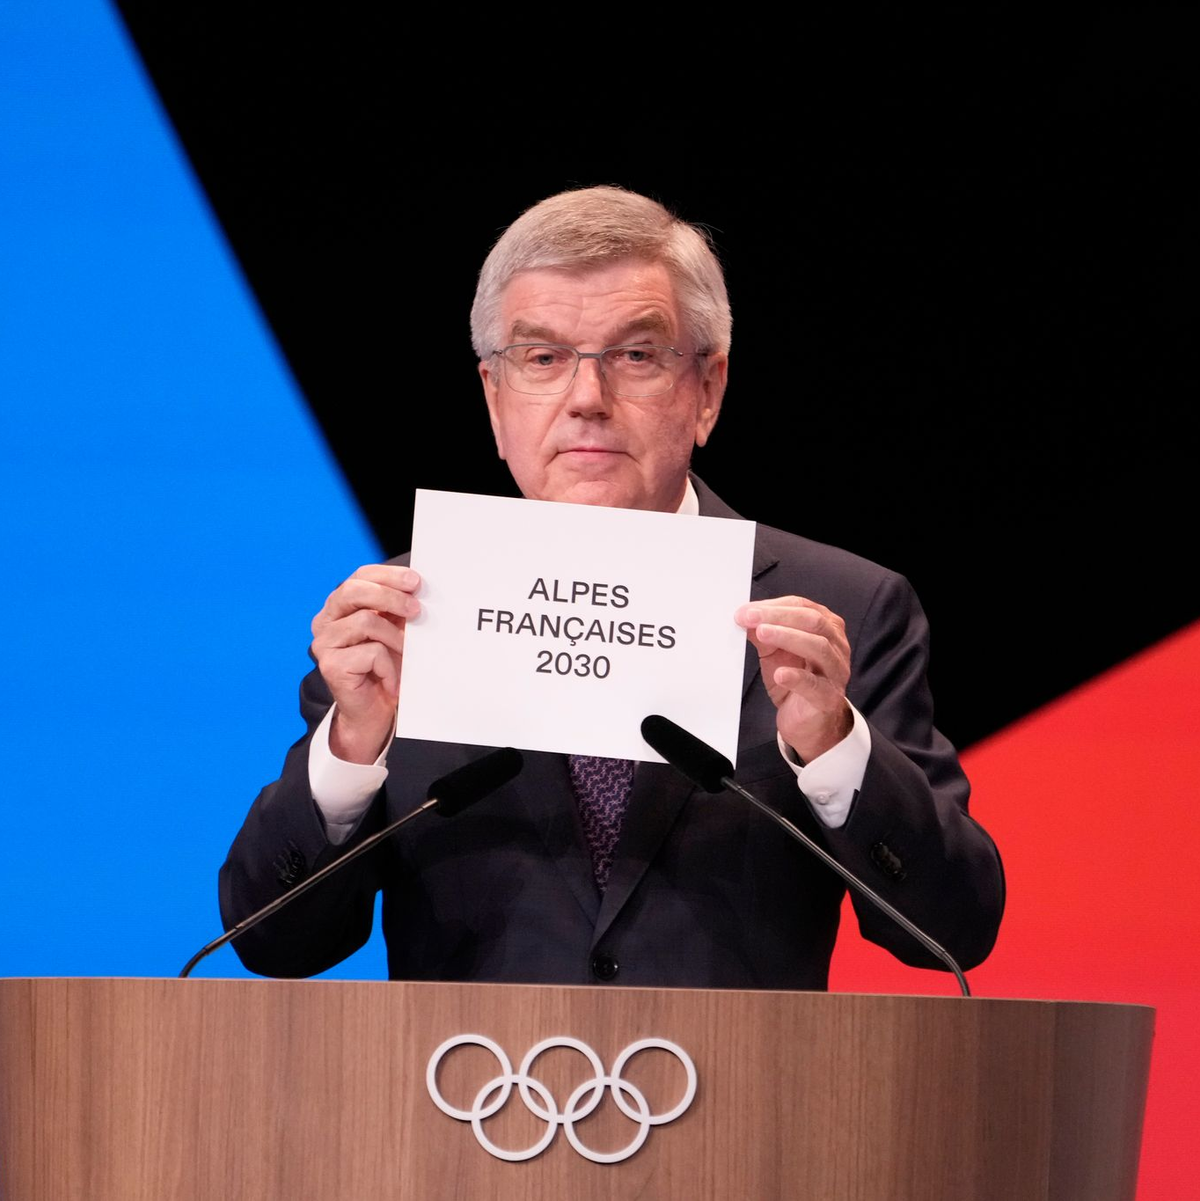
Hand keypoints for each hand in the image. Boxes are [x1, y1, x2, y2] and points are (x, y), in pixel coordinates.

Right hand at [310, 565, 421, 762]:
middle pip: (354, 591)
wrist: (373, 712)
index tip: (415, 581)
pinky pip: (370, 653)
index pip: (359, 576)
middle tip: (416, 609)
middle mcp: (325, 621)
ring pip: (366, 621)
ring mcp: (324, 643)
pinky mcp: (330, 666)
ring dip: (395, 638)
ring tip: (406, 654)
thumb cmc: (385, 667)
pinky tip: (392, 680)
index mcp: (339, 606)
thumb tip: (418, 588)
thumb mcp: (393, 631)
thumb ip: (398, 609)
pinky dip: (389, 667)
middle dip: (390, 596)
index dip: (387, 575)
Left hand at [735, 595, 852, 762]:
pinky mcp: (829, 698)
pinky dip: (797, 677)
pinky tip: (780, 673)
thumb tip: (745, 618)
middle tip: (750, 618)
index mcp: (826, 628)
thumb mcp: (774, 653)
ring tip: (762, 634)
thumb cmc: (795, 681)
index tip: (746, 610)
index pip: (803, 607)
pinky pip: (816, 685)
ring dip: (788, 637)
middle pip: (814, 622)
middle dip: (779, 616)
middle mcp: (836, 646)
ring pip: (819, 647)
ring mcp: (836, 672)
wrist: (807, 721)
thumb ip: (763, 635)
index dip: (774, 606)